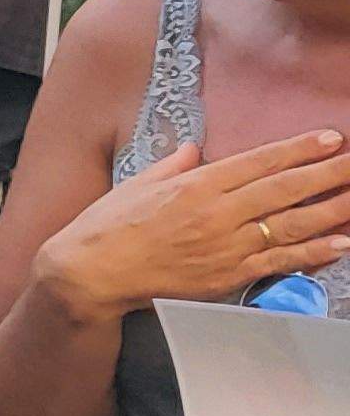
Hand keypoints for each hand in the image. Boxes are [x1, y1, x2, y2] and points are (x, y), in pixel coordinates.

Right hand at [36, 130, 349, 323]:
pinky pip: (280, 262)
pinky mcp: (228, 276)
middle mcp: (217, 213)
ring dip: (332, 211)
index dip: (299, 149)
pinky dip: (313, 253)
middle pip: (286, 189)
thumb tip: (193, 148)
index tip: (331, 139)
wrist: (90, 273)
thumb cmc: (107, 226)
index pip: (260, 161)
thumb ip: (172, 164)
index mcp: (196, 185)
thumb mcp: (136, 183)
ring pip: (292, 225)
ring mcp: (226, 246)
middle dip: (329, 174)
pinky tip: (340, 243)